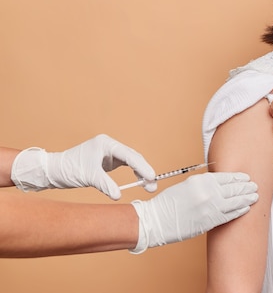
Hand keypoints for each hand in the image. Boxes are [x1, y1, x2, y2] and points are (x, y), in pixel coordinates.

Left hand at [11, 134, 155, 199]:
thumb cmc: (68, 169)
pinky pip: (125, 166)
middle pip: (133, 157)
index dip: (142, 166)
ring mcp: (109, 153)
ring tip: (148, 185)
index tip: (151, 177)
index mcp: (106, 144)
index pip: (129, 155)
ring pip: (131, 161)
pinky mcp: (107, 160)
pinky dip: (132, 173)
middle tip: (152, 184)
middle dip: (144, 170)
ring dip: (140, 173)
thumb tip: (119, 195)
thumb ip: (106, 185)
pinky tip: (138, 181)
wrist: (54, 171)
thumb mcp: (89, 177)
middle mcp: (109, 146)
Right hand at [129, 172, 258, 252]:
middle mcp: (208, 193)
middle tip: (255, 186)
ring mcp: (210, 208)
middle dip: (246, 187)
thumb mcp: (187, 185)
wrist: (156, 221)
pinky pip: (230, 215)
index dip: (238, 177)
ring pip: (235, 202)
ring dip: (247, 199)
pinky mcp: (210, 221)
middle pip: (233, 188)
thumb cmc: (168, 203)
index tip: (246, 177)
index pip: (226, 177)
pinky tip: (246, 208)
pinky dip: (239, 211)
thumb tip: (220, 184)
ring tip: (255, 196)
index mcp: (201, 181)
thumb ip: (204, 184)